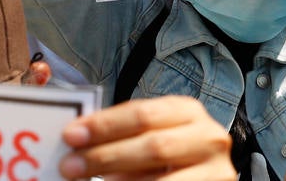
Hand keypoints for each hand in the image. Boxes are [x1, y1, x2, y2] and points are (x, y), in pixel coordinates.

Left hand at [58, 96, 235, 179]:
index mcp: (188, 111)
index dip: (105, 125)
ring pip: (160, 179)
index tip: (71, 135)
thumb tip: (78, 141)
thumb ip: (123, 135)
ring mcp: (216, 170)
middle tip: (70, 165)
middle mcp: (208, 137)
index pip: (143, 114)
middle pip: (153, 145)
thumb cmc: (170, 156)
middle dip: (106, 156)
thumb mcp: (152, 135)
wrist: (201, 178)